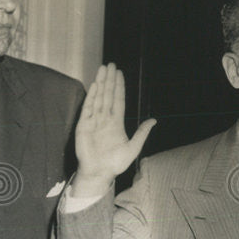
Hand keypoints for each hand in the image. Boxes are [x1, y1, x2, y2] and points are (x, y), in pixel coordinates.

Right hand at [73, 63, 155, 196]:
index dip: (119, 87)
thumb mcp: (133, 147)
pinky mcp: (84, 125)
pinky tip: (94, 85)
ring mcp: (93, 121)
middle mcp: (104, 119)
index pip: (118, 100)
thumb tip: (154, 120)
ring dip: (100, 83)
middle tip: (111, 64)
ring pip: (98, 98)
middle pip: (107, 95)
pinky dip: (91, 96)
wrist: (99, 173)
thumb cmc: (115, 163)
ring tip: (103, 69)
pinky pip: (88, 108)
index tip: (119, 73)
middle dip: (109, 80)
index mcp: (116, 123)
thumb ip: (142, 133)